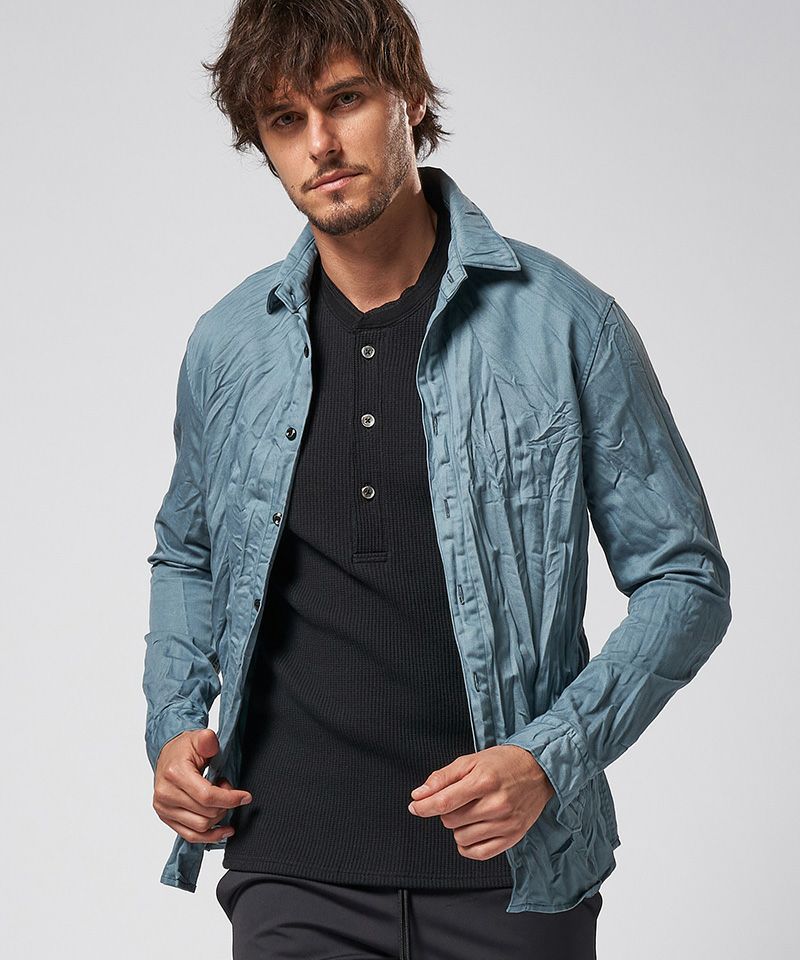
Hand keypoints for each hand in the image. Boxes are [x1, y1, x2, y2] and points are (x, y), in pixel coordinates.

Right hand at [152, 728, 251, 843]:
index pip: (207, 796)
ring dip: (218, 817)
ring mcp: (164, 809)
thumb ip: (206, 740)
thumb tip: (210, 740)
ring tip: (219, 800)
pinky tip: (224, 830)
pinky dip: (210, 836)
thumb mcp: (198, 738)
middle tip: (228, 788)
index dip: (230, 798)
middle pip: (206, 812)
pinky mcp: (166, 818)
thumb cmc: (184, 748)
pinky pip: (190, 836)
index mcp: (174, 774)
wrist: (167, 756)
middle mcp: (166, 794)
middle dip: (225, 804)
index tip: (246, 797)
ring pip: (200, 826)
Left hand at [407, 744, 555, 859]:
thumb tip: (419, 795)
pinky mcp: (512, 838)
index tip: (415, 806)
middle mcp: (496, 804)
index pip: (444, 802)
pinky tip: (472, 831)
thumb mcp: (470, 761)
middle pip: (451, 820)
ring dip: (459, 827)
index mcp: (484, 781)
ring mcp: (505, 824)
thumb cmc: (503, 763)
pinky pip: (478, 853)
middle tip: (461, 798)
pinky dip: (468, 845)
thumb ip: (442, 778)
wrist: (539, 770)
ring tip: (472, 811)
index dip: (424, 806)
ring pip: (461, 838)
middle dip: (448, 810)